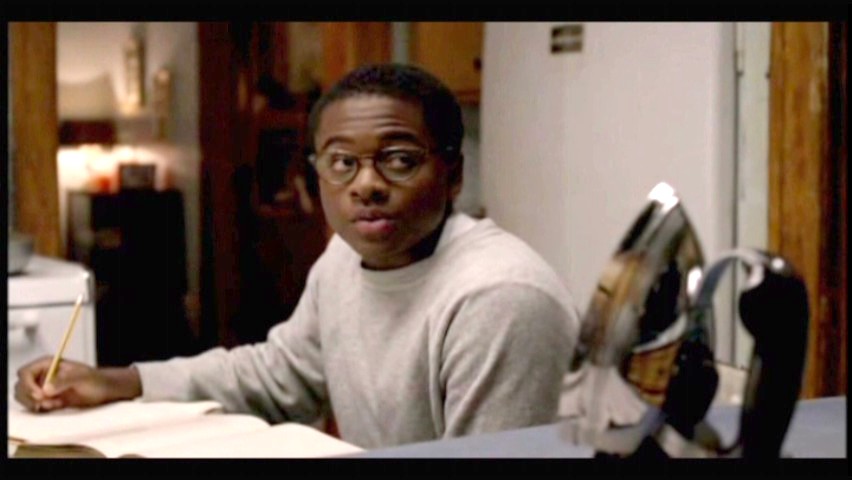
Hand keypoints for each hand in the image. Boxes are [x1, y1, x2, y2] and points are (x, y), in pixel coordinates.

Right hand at [14, 356, 141, 411]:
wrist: (104, 390)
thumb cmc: (95, 379)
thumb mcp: (81, 377)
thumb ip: (63, 381)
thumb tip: (46, 389)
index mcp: (47, 364)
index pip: (25, 373)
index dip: (28, 385)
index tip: (40, 394)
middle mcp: (42, 375)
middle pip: (21, 387)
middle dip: (30, 397)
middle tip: (46, 402)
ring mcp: (43, 388)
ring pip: (24, 397)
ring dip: (35, 404)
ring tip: (54, 403)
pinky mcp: (47, 400)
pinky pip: (34, 406)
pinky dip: (41, 409)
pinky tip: (56, 406)